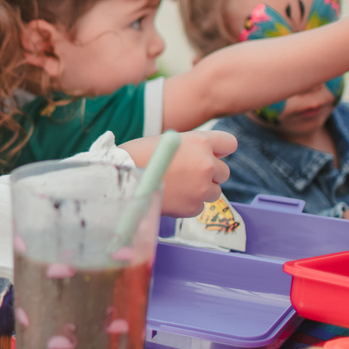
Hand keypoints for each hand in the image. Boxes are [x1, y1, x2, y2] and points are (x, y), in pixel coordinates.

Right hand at [122, 130, 236, 216]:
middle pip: (224, 171)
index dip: (220, 150)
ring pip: (215, 191)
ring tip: (177, 188)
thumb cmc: (136, 157)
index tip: (212, 154)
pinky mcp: (194, 207)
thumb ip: (189, 148)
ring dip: (201, 190)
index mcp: (199, 142)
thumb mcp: (166, 142)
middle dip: (209, 174)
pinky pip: (200, 206)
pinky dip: (188, 204)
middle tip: (187, 175)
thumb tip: (200, 158)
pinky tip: (170, 198)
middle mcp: (206, 164)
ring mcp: (201, 187)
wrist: (119, 182)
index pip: (229, 143)